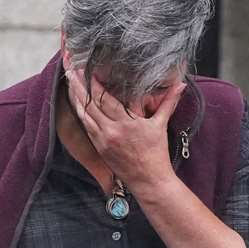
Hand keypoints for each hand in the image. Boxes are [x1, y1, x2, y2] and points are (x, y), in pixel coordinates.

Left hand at [64, 67, 186, 190]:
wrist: (149, 181)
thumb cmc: (156, 154)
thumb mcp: (161, 125)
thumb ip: (169, 102)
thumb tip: (181, 84)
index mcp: (126, 123)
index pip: (105, 98)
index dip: (94, 82)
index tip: (87, 67)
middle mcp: (111, 130)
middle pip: (89, 102)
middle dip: (77, 83)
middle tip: (68, 66)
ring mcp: (102, 139)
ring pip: (83, 113)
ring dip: (74, 95)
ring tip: (67, 78)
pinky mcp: (99, 147)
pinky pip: (85, 125)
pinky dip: (79, 111)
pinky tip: (74, 100)